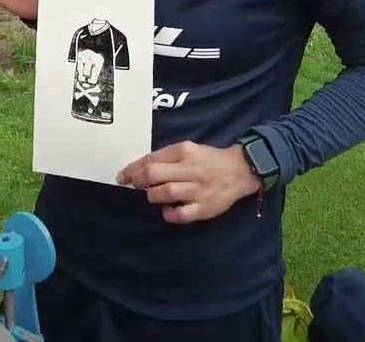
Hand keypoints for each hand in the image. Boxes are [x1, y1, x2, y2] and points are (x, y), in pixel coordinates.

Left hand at [117, 141, 261, 223]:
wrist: (240, 170)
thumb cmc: (209, 159)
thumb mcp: (188, 149)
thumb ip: (166, 157)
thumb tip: (140, 168)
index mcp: (184, 151)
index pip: (152, 159)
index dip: (133, 169)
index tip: (123, 176)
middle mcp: (190, 169)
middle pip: (154, 175)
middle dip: (138, 181)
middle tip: (134, 185)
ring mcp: (197, 190)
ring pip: (164, 193)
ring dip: (152, 196)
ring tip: (153, 195)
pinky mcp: (204, 208)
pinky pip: (180, 214)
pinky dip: (169, 214)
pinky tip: (168, 210)